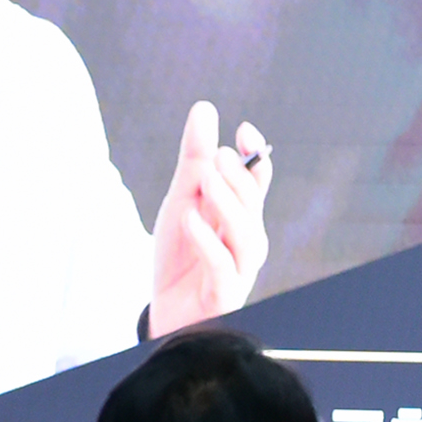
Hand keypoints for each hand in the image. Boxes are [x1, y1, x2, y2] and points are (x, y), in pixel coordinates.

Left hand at [147, 100, 273, 333]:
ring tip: (207, 178)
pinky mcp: (223, 296)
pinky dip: (208, 242)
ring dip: (228, 205)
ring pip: (246, 236)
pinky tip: (192, 220)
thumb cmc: (180, 256)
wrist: (164, 313)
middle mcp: (247, 242)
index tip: (243, 129)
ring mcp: (239, 270)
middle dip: (238, 178)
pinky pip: (222, 268)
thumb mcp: (182, 200)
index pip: (257, 182)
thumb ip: (195, 158)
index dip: (256, 157)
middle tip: (219, 154)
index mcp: (241, 218)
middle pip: (252, 206)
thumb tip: (205, 107)